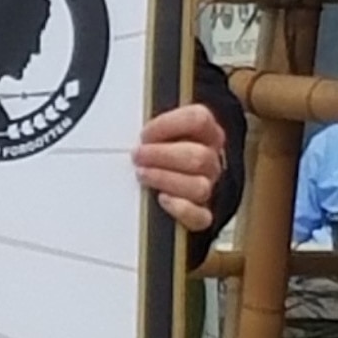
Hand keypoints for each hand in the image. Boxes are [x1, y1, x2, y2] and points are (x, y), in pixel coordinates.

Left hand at [132, 102, 226, 232]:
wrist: (168, 183)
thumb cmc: (158, 152)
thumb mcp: (158, 132)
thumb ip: (153, 128)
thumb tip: (127, 127)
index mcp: (206, 133)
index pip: (198, 120)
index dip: (169, 125)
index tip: (145, 133)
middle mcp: (211, 159)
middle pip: (198, 156)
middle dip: (161, 155)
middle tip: (138, 155)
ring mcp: (208, 187)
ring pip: (199, 186)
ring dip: (165, 179)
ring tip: (143, 175)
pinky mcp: (201, 213)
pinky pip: (200, 216)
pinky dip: (181, 209)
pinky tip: (163, 199)